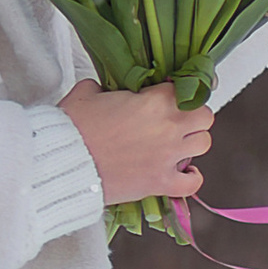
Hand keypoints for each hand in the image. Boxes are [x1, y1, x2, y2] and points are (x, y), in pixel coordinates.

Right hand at [61, 81, 213, 207]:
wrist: (62, 162)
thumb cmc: (72, 126)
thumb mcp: (87, 92)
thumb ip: (106, 86)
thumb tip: (107, 90)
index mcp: (154, 100)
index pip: (186, 88)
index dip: (176, 92)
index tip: (167, 97)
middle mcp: (168, 126)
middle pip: (205, 115)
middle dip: (192, 116)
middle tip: (175, 120)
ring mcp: (167, 156)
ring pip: (204, 144)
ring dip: (192, 143)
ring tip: (175, 144)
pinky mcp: (159, 183)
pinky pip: (192, 182)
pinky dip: (191, 177)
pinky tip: (181, 172)